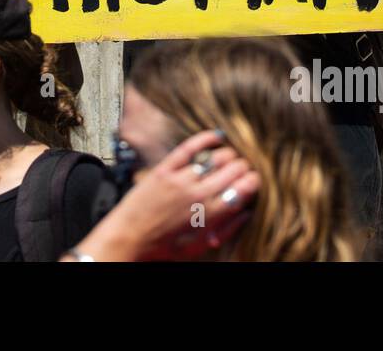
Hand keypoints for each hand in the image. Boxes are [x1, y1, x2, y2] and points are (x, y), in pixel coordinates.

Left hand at [72, 130, 258, 261]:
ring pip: (216, 158)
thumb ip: (226, 230)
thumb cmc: (164, 247)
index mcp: (211, 215)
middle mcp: (199, 195)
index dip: (254, 180)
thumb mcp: (199, 246)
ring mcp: (181, 180)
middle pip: (234, 169)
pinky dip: (206, 138)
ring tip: (231, 158)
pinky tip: (217, 135)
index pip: (245, 188)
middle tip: (243, 168)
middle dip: (244, 167)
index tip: (254, 179)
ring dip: (229, 155)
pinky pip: (189, 148)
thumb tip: (247, 213)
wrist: (129, 239)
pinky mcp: (165, 170)